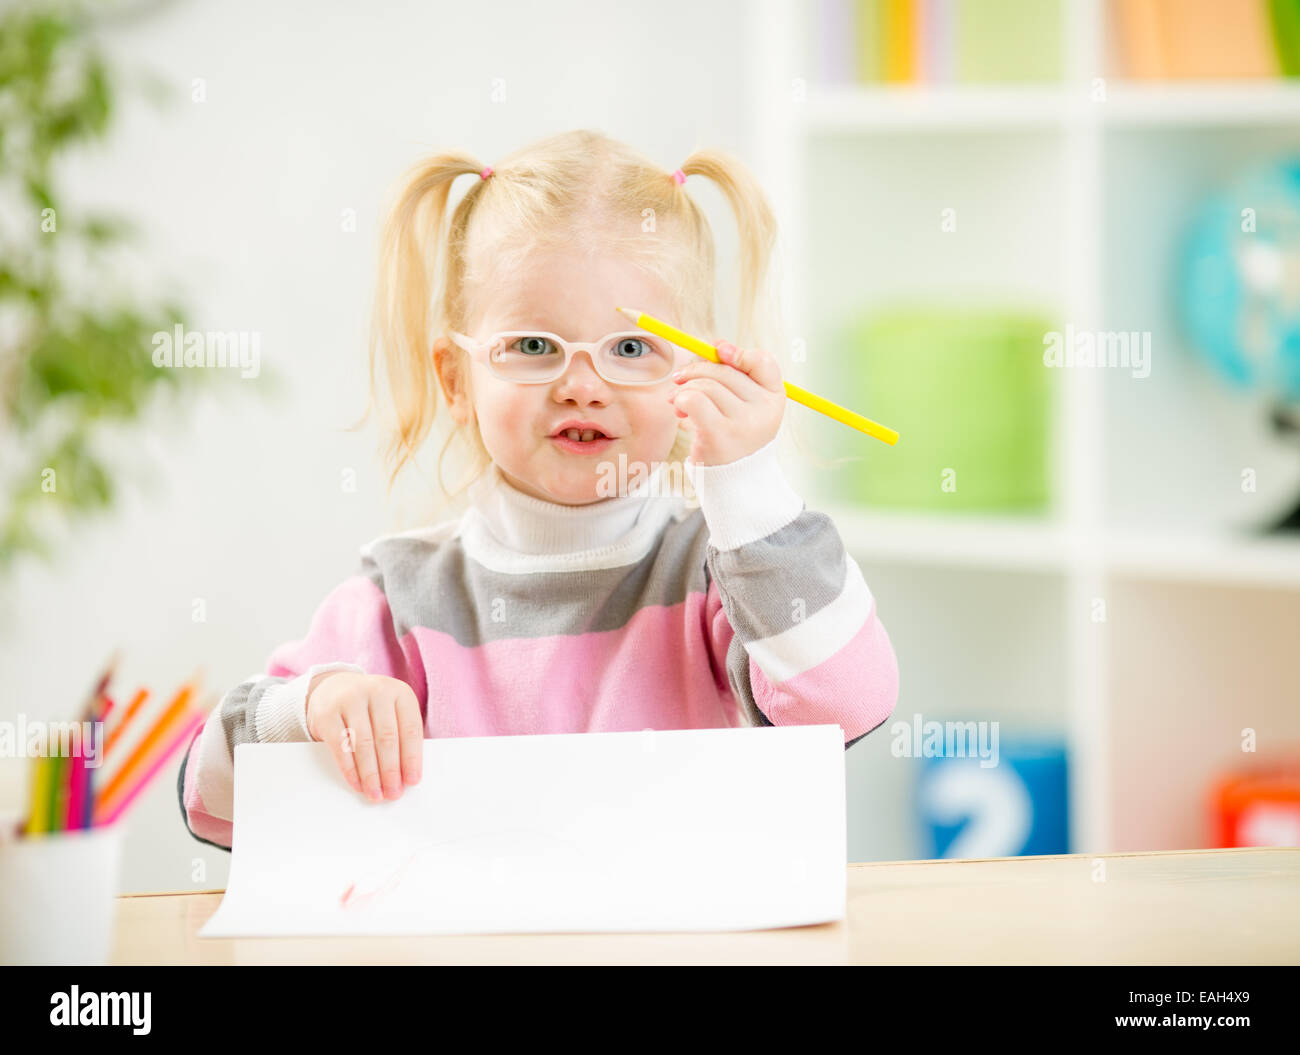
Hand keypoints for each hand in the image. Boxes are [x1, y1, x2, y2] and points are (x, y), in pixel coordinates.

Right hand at [305, 671, 422, 801]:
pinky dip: (350, 769)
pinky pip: (341, 747)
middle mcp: (376, 691)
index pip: (410, 729)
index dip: (412, 758)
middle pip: (386, 738)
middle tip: (393, 793)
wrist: (334, 689)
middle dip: (391, 771)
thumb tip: (406, 775)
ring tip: (375, 794)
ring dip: (371, 774)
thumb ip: (401, 736)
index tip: (412, 781)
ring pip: (363, 744)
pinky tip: (357, 783)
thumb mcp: (392, 712)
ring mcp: (350, 699)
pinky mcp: (327, 713)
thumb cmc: (371, 708)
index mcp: (400, 692)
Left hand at [667, 340, 784, 466]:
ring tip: (680, 404)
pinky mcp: (719, 435)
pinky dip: (680, 401)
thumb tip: (717, 344)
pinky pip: (692, 400)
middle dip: (696, 371)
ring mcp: (743, 424)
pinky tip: (681, 413)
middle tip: (680, 380)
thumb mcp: (743, 404)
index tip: (719, 351)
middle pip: (725, 371)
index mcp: (776, 398)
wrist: (732, 480)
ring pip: (705, 386)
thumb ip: (735, 374)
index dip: (738, 353)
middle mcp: (765, 410)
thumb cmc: (734, 435)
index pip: (763, 362)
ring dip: (684, 390)